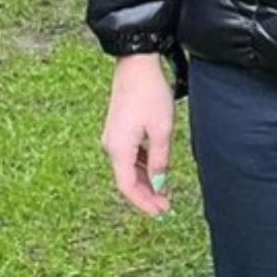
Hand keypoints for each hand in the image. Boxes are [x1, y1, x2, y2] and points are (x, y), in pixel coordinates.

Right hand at [103, 54, 176, 215]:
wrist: (137, 64)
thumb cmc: (150, 94)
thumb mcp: (162, 129)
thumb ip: (160, 159)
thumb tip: (160, 183)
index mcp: (118, 148)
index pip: (127, 187)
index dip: (143, 203)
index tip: (160, 212)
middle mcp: (111, 146)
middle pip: (127, 180)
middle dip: (146, 195)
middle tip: (166, 207)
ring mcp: (113, 137)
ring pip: (129, 168)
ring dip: (146, 182)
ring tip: (164, 193)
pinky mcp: (119, 129)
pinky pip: (130, 156)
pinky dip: (143, 167)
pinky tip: (157, 170)